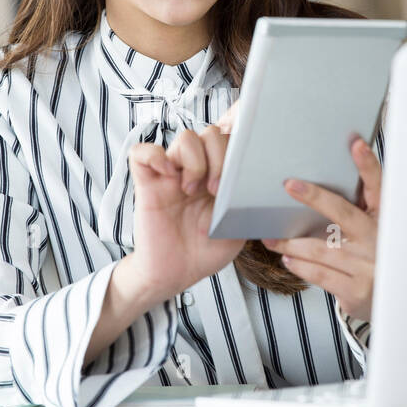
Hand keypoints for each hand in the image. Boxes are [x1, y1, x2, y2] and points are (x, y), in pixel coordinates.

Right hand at [124, 101, 243, 299]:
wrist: (176, 274)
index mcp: (217, 176)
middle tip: (215, 190)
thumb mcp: (239, 228)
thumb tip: (266, 186)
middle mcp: (195, 169)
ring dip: (194, 160)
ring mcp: (170, 174)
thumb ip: (249, 204)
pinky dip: (154, 155)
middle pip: (209, 133)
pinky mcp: (146, 183)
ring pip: (184, 137)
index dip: (236, 152)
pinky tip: (166, 174)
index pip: (229, 141)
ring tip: (191, 189)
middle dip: (218, 157)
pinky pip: (140, 152)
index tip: (237, 181)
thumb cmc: (205, 251)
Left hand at [261, 132, 381, 320]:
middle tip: (289, 185)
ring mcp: (366, 266)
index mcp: (383, 220)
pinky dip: (300, 266)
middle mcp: (376, 240)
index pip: (377, 187)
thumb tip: (323, 182)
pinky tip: (287, 258)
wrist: (390, 301)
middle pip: (342, 213)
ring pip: (320, 248)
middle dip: (315, 197)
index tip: (356, 144)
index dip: (368, 165)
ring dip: (291, 242)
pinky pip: (319, 274)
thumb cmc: (374, 258)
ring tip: (271, 238)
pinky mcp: (355, 290)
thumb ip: (358, 210)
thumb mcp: (375, 232)